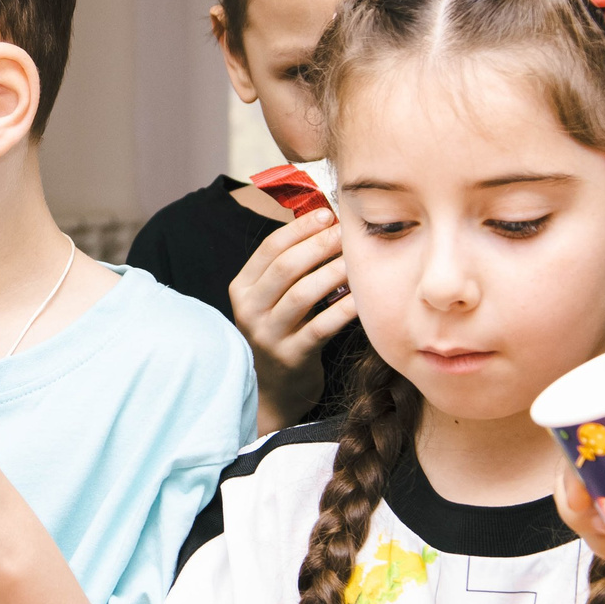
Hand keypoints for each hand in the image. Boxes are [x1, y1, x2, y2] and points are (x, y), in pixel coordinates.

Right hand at [226, 211, 357, 414]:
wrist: (273, 389)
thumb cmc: (280, 332)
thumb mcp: (270, 299)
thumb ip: (287, 267)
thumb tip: (322, 222)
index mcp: (242, 289)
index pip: (268, 249)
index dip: (299, 229)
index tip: (326, 215)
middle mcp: (249, 310)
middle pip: (285, 268)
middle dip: (319, 245)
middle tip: (346, 232)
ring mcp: (269, 335)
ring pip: (302, 294)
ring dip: (333, 272)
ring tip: (356, 259)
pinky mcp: (292, 356)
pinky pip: (321, 326)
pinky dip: (344, 308)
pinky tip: (362, 296)